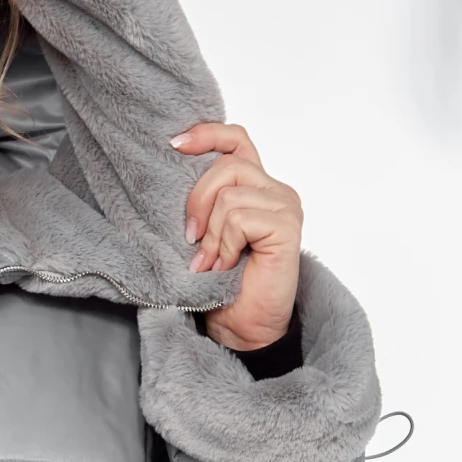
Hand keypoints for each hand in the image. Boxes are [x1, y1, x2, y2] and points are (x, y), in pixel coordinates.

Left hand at [170, 122, 301, 350]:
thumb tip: (174, 169)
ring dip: (212, 235)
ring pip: (229, 195)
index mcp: (256, 187)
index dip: (207, 135)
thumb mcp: (203, 233)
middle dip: (197, 203)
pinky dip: (224, 245)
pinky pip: (240, 218)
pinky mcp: (287, 227)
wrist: (241, 326)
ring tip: (214, 262)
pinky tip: (226, 266)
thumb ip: (202, 202)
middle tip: (192, 241)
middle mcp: (276, 191)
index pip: (236, 140)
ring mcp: (285, 207)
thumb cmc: (221, 284)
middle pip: (227, 166)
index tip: (174, 144)